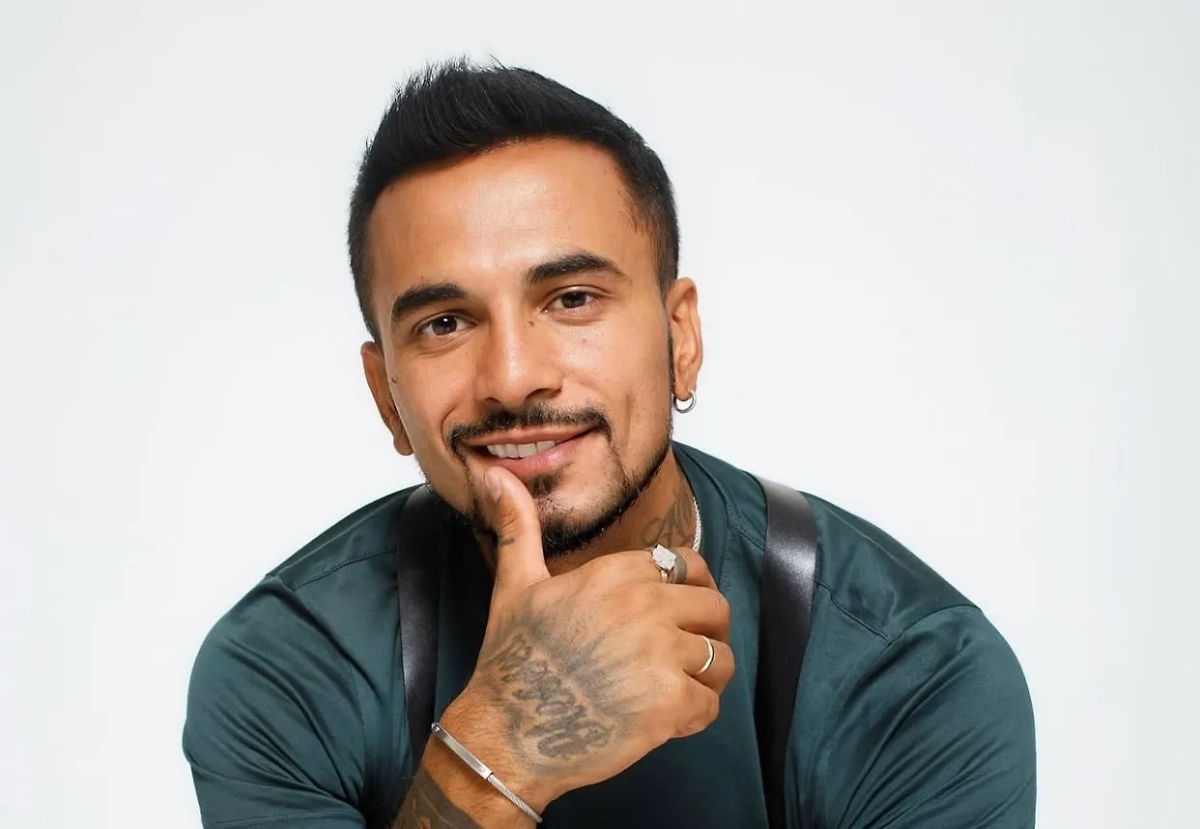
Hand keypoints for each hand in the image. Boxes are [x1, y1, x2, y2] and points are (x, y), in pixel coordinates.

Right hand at [441, 466, 735, 811]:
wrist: (505, 733)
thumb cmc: (511, 661)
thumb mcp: (515, 584)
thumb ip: (518, 527)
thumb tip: (495, 475)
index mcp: (616, 573)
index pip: (688, 565)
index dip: (690, 589)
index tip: (676, 613)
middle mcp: (644, 605)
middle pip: (715, 607)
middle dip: (705, 632)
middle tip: (679, 656)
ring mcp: (660, 654)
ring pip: (721, 658)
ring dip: (704, 677)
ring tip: (673, 689)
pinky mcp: (670, 703)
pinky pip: (711, 705)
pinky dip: (694, 717)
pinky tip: (662, 720)